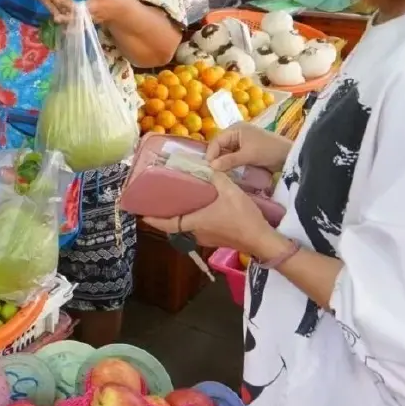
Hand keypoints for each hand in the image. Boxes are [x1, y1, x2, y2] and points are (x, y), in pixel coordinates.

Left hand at [144, 171, 274, 255]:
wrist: (262, 240)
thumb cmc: (243, 217)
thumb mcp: (230, 191)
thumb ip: (217, 177)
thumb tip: (209, 165)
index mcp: (196, 222)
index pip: (168, 224)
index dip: (154, 220)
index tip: (142, 215)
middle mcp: (198, 233)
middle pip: (176, 225)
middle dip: (167, 215)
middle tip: (160, 202)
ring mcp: (207, 239)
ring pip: (188, 227)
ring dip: (182, 217)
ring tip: (179, 202)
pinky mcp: (216, 240)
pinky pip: (199, 229)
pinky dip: (194, 219)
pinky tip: (200, 208)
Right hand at [206, 122, 291, 173]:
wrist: (290, 156)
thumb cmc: (269, 150)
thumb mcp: (248, 155)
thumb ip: (229, 160)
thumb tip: (212, 166)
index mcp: (235, 129)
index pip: (216, 141)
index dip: (211, 153)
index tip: (209, 167)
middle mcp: (236, 134)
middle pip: (220, 147)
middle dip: (217, 159)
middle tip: (213, 173)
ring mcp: (241, 143)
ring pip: (226, 154)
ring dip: (224, 163)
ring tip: (220, 174)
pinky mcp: (246, 152)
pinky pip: (234, 158)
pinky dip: (231, 165)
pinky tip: (229, 173)